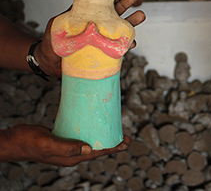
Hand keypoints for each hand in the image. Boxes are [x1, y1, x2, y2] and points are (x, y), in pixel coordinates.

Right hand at [1, 124, 130, 166]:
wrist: (15, 140)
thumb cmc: (29, 143)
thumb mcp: (49, 144)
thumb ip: (68, 148)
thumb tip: (89, 148)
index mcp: (71, 158)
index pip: (97, 153)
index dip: (112, 147)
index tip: (125, 143)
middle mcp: (72, 153)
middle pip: (96, 148)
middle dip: (112, 142)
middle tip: (126, 136)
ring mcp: (67, 146)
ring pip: (90, 141)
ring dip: (102, 136)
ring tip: (114, 129)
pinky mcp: (63, 138)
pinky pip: (80, 135)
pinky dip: (89, 130)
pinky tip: (94, 123)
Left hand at [37, 0, 145, 77]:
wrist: (51, 62)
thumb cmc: (53, 42)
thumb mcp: (57, 25)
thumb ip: (68, 17)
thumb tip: (82, 12)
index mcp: (88, 17)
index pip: (102, 5)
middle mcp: (98, 27)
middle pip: (116, 15)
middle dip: (126, 5)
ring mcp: (103, 40)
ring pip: (121, 30)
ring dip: (131, 23)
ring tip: (140, 16)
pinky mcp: (104, 53)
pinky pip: (118, 49)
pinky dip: (126, 46)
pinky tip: (131, 43)